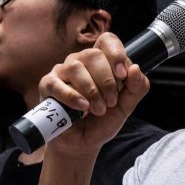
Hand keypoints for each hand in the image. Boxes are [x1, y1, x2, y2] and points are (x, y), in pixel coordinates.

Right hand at [37, 33, 150, 158]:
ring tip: (98, 110)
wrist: (83, 143)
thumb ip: (137, 88)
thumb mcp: (126, 106)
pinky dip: (72, 96)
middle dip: (106, 81)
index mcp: (100, 61)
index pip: (107, 40)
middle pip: (93, 54)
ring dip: (91, 91)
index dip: (116, 54)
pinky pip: (57, 84)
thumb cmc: (102, 121)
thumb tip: (135, 68)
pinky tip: (82, 108)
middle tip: (110, 102)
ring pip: (76, 67)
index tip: (122, 75)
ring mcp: (62, 72)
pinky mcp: (48, 86)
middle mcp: (80, 61)